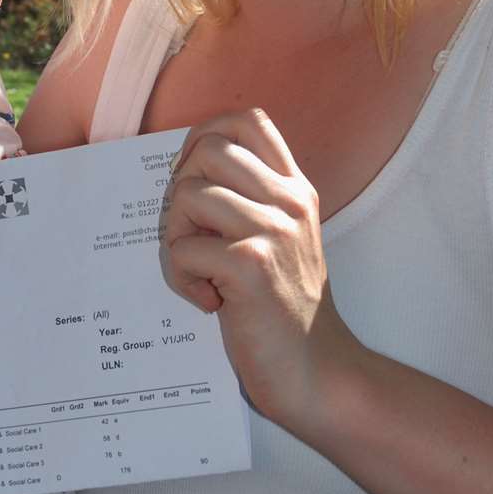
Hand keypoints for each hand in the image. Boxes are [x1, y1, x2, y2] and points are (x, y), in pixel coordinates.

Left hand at [162, 109, 360, 437]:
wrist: (317, 372)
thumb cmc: (285, 310)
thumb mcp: (280, 239)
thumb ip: (248, 202)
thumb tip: (185, 175)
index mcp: (294, 189)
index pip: (247, 121)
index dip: (204, 136)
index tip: (192, 177)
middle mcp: (288, 201)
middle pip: (207, 150)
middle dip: (179, 190)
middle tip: (190, 234)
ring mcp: (273, 231)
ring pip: (188, 194)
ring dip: (175, 236)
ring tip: (197, 271)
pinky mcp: (251, 266)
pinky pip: (184, 249)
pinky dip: (181, 277)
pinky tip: (208, 301)